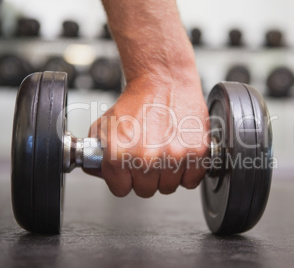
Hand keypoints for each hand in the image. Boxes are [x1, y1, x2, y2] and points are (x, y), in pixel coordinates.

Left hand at [85, 72, 209, 196]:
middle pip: (146, 191)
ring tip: (166, 153)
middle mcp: (147, 158)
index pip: (121, 190)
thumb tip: (96, 171)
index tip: (130, 171)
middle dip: (146, 177)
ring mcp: (174, 157)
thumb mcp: (105, 125)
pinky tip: (181, 156)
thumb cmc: (138, 101)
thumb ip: (96, 152)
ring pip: (169, 188)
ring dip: (167, 175)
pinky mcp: (196, 152)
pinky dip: (189, 172)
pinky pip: (191, 181)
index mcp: (120, 154)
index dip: (125, 179)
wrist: (164, 81)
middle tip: (149, 158)